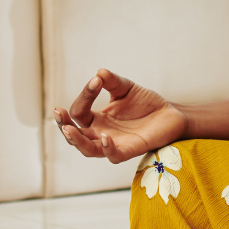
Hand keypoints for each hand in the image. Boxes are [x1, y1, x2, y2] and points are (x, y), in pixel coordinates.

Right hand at [52, 69, 186, 163]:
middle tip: (58, 112)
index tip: (97, 81)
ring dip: (77, 140)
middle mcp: (101, 134)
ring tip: (68, 129)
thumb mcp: (126, 88)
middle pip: (74, 135)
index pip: (79, 112)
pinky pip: (113, 156)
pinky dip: (108, 148)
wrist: (171, 114)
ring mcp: (114, 144)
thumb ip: (113, 82)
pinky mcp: (130, 150)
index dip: (84, 95)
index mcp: (97, 120)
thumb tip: (99, 72)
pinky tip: (105, 137)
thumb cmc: (146, 103)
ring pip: (88, 150)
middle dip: (63, 125)